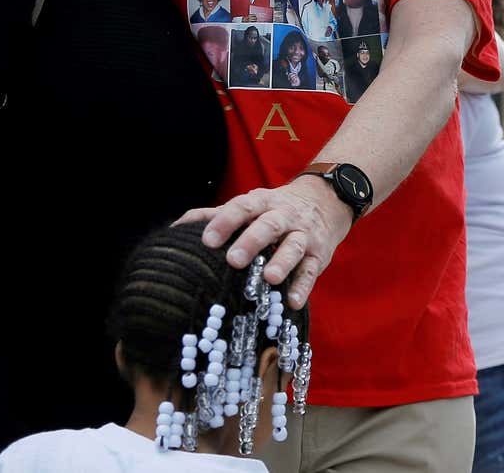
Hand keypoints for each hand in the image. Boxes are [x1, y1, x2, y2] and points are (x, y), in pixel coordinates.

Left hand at [174, 175, 352, 309]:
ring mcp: (303, 235)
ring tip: (270, 278)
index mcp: (262, 203)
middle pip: (268, 225)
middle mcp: (284, 216)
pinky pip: (311, 270)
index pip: (242, 207)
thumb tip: (177, 227)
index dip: (225, 222)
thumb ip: (215, 215)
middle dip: (251, 241)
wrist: (326, 201)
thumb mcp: (250, 205)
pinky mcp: (318, 255)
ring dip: (282, 262)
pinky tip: (292, 301)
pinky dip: (303, 286)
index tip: (207, 240)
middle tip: (233, 260)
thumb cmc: (274, 209)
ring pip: (293, 246)